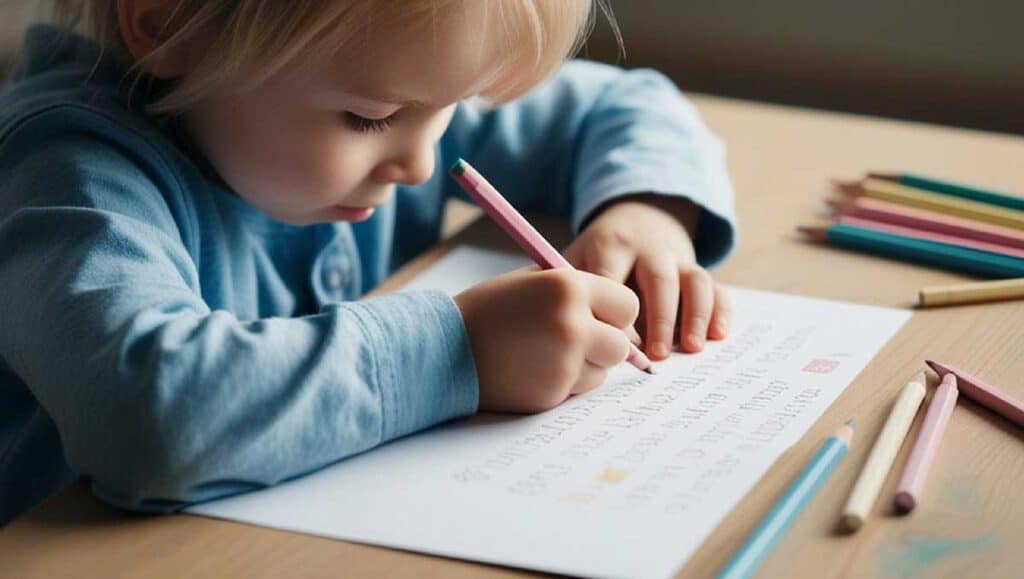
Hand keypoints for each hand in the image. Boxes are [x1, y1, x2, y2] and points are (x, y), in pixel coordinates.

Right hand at [454, 268, 638, 412]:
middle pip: (621, 346)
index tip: (597, 315)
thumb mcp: (531, 283)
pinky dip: (562, 382)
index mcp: (568, 288)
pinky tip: (531, 369)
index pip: (627, 306)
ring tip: (543, 352)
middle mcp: (572, 325)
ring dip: (584, 366)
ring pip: (601, 372)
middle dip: (604, 345)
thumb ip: (576, 294)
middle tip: (575, 339)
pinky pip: (576, 390)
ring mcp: (564, 364)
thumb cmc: (488, 311)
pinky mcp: (552, 394)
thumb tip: (621, 320)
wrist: (443, 350)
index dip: (612, 313)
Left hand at [563, 194, 729, 358]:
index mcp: (611, 243)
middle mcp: (649, 249)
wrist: (637, 220)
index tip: (612, 343)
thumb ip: (565, 287)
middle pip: (659, 278)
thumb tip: (548, 332)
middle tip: (656, 355)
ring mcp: (678, 259)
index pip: (613, 276)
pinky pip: (717, 288)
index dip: (613, 311)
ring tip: (690, 348)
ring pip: (694, 280)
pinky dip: (721, 310)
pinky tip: (718, 336)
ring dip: (695, 315)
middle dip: (659, 316)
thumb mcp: (575, 259)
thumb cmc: (597, 256)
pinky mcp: (698, 271)